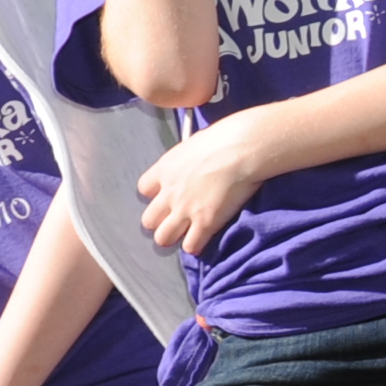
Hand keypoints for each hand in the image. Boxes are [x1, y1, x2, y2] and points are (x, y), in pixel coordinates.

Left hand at [137, 113, 276, 255]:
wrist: (242, 148)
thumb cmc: (224, 138)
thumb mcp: (192, 144)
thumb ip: (185, 161)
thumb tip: (191, 162)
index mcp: (164, 170)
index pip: (143, 189)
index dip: (155, 194)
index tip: (168, 194)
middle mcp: (169, 193)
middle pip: (148, 220)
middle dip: (160, 222)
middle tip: (175, 220)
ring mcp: (185, 210)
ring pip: (163, 238)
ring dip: (173, 237)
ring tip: (186, 234)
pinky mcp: (205, 222)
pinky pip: (191, 246)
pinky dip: (195, 246)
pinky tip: (203, 240)